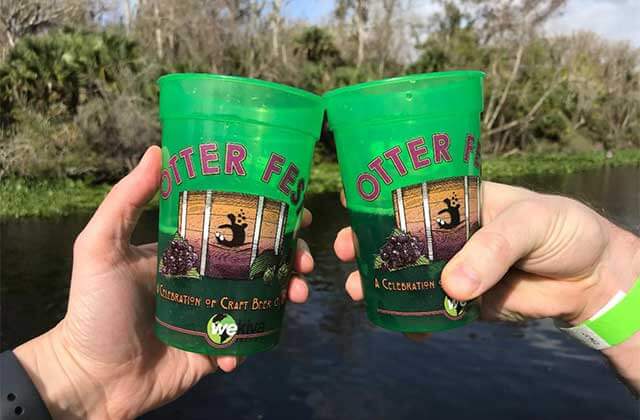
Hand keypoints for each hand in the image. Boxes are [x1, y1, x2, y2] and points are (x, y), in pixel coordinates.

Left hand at [13, 146, 314, 418]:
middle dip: (290, 255)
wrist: (92, 378)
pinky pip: (249, 339)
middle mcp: (207, 277)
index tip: (295, 207)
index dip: (268, 214)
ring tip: (297, 293)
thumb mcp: (101, 247)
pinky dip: (255, 338)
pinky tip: (243, 341)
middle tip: (305, 258)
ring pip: (265, 297)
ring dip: (287, 292)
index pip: (235, 225)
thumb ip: (126, 200)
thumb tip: (159, 150)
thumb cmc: (95, 308)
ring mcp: (216, 312)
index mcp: (188, 250)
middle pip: (260, 259)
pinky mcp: (218, 348)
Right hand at [335, 181, 639, 392]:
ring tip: (358, 291)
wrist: (592, 278)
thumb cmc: (563, 230)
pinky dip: (414, 319)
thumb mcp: (529, 223)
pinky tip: (397, 324)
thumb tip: (451, 287)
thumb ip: (491, 250)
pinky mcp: (466, 301)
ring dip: (382, 283)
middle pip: (400, 238)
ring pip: (410, 275)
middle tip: (345, 254)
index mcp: (460, 201)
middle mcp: (451, 233)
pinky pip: (433, 310)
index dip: (379, 201)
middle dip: (368, 245)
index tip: (350, 209)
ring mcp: (456, 268)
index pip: (412, 195)